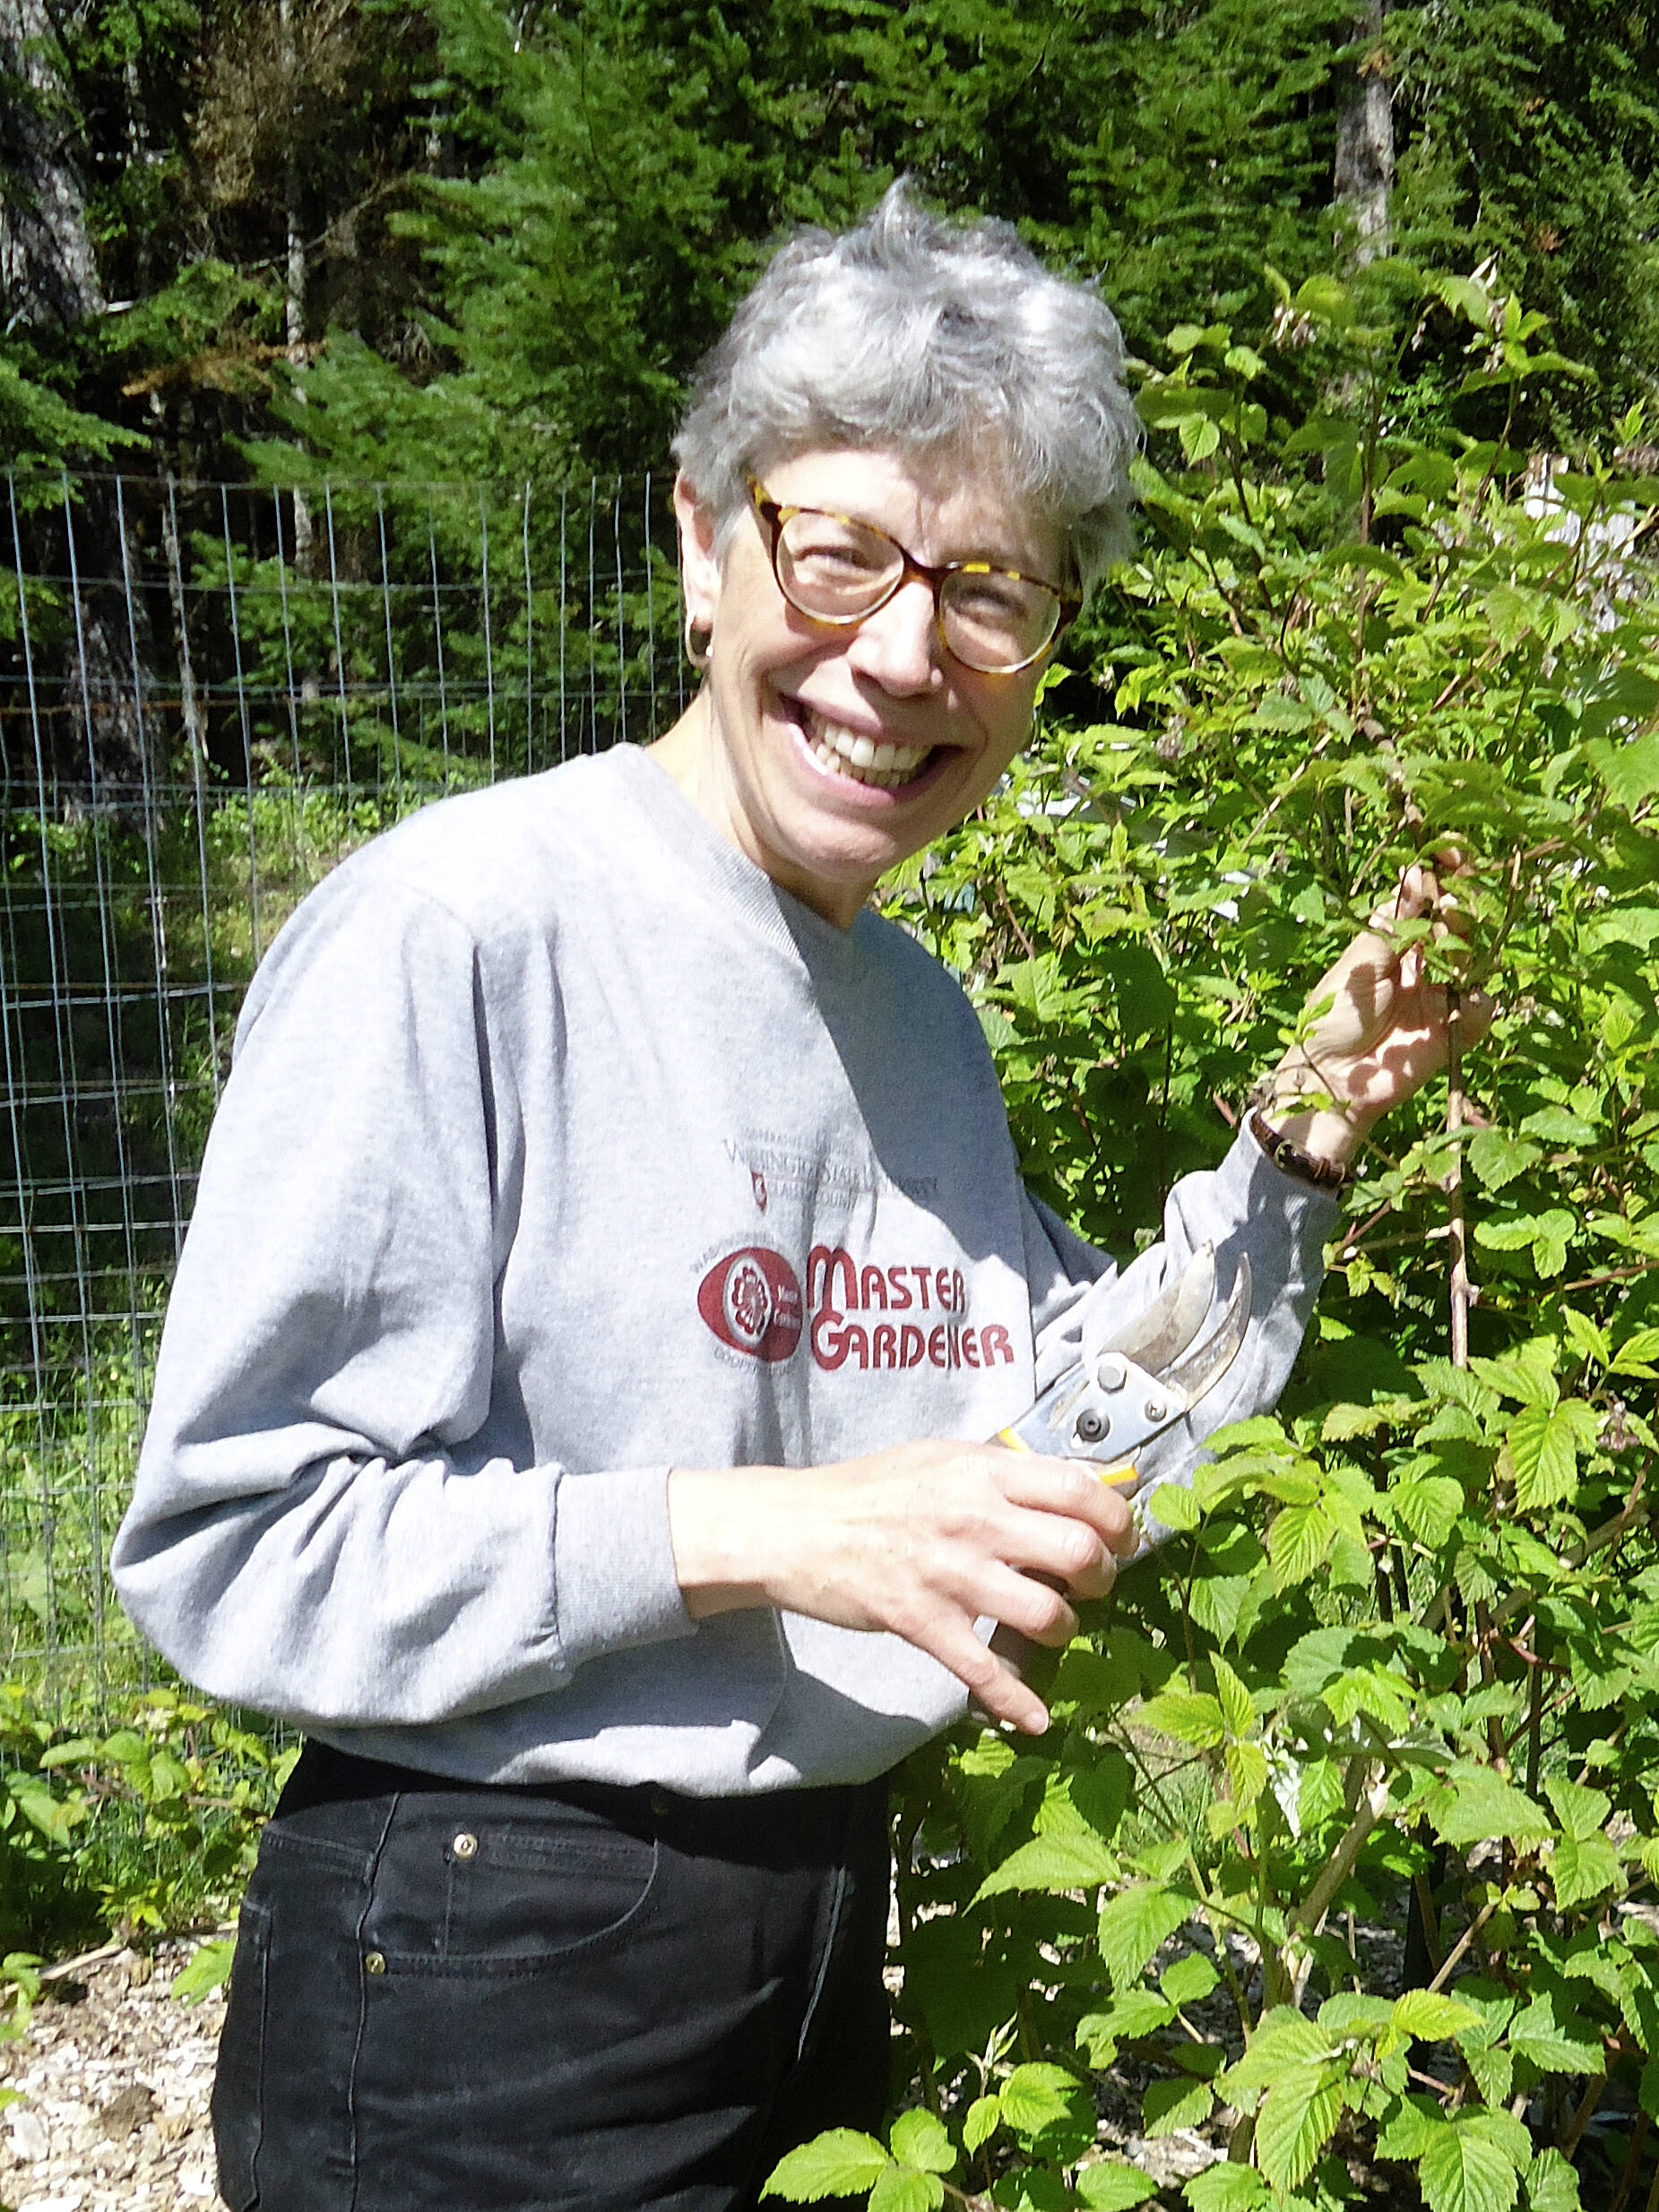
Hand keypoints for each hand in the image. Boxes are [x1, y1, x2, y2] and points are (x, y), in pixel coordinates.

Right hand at [666, 1442, 1138, 1734]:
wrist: (796, 1526)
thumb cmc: (870, 1489)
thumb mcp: (940, 1457)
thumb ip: (1001, 1472)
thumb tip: (1071, 1485)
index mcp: (983, 1471)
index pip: (1080, 1488)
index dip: (1118, 1518)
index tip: (1120, 1538)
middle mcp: (974, 1518)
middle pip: (1078, 1552)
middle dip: (1101, 1577)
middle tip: (1091, 1585)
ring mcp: (950, 1572)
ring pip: (1046, 1614)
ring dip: (1064, 1630)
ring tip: (1052, 1627)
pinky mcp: (922, 1620)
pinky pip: (984, 1671)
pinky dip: (1016, 1703)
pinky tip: (1033, 1720)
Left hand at [1260, 858, 1494, 1166]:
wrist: (1332, 1077)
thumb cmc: (1332, 1016)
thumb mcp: (1358, 964)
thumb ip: (1392, 924)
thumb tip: (1414, 872)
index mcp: (1393, 942)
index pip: (1426, 899)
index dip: (1443, 875)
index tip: (1455, 852)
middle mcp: (1421, 963)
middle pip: (1455, 925)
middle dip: (1457, 908)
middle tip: (1450, 904)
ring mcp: (1439, 996)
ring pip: (1473, 961)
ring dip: (1466, 949)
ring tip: (1449, 945)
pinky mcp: (1452, 1031)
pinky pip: (1479, 1009)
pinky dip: (1477, 1001)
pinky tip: (1465, 997)